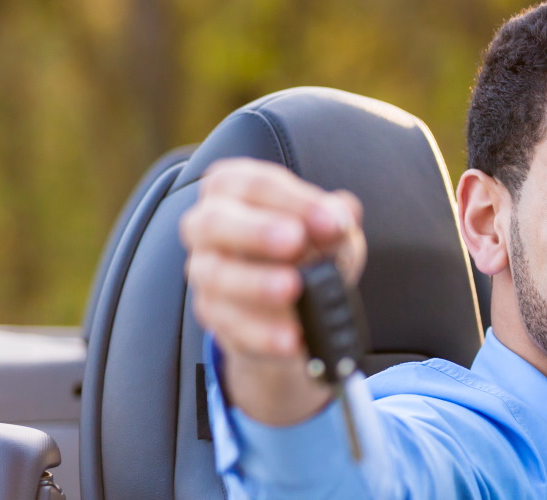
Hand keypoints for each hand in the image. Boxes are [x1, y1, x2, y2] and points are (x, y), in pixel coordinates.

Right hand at [181, 158, 366, 425]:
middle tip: (295, 241)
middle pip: (214, 222)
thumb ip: (336, 217)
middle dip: (256, 231)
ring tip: (293, 289)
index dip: (293, 201)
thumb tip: (340, 215)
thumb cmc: (309, 251)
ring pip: (215, 276)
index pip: (254, 184)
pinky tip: (292, 336)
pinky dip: (263, 332)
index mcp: (236, 189)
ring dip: (256, 283)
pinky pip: (230, 324)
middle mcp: (209, 226)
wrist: (296, 307)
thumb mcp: (331, 229)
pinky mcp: (213, 314)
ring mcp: (206, 271)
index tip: (330, 221)